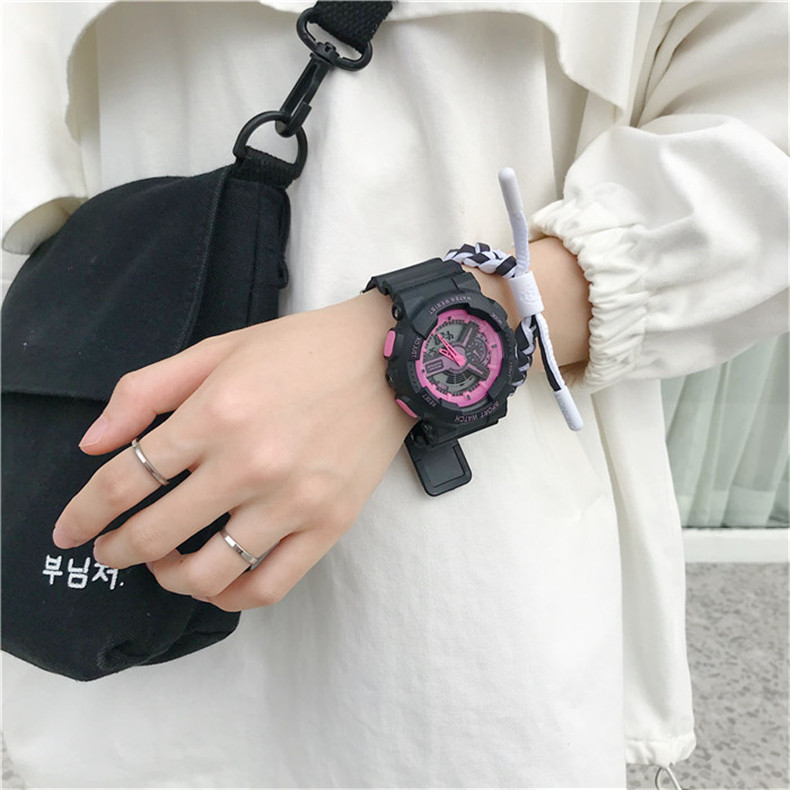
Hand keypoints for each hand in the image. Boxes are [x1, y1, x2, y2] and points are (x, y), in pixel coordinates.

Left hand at [52, 292, 414, 610]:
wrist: (387, 359)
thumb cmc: (301, 350)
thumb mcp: (217, 350)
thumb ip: (146, 390)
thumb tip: (94, 443)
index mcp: (216, 413)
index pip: (127, 480)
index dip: (85, 513)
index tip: (71, 530)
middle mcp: (251, 463)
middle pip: (156, 533)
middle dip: (115, 549)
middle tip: (108, 548)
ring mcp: (293, 501)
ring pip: (208, 573)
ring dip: (168, 577)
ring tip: (163, 564)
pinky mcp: (329, 525)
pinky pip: (268, 586)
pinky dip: (230, 596)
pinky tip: (216, 581)